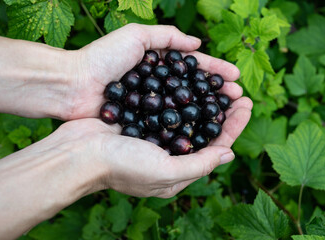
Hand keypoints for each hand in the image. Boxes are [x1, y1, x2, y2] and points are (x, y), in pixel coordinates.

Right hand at [53, 97, 250, 197]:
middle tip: (238, 90)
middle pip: (204, 130)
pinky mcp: (142, 121)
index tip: (247, 105)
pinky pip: (169, 106)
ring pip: (188, 116)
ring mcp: (155, 137)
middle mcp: (170, 156)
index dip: (233, 126)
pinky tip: (190, 82)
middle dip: (223, 110)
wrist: (78, 153)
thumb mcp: (165, 172)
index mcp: (178, 172)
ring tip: (220, 84)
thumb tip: (229, 154)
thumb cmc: (122, 166)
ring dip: (205, 100)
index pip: (215, 148)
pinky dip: (182, 95)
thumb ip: (199, 165)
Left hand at [65, 24, 250, 120]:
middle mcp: (158, 86)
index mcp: (158, 64)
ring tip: (229, 114)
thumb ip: (167, 37)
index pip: (194, 67)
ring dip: (207, 111)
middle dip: (217, 93)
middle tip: (239, 98)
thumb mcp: (136, 36)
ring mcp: (151, 106)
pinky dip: (185, 126)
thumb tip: (197, 44)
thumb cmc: (103, 58)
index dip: (215, 71)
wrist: (74, 86)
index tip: (235, 77)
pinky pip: (168, 124)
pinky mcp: (142, 123)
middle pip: (194, 89)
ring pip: (185, 108)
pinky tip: (203, 130)